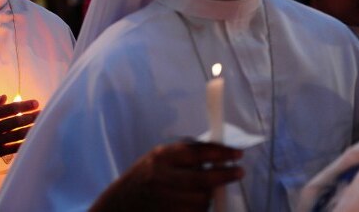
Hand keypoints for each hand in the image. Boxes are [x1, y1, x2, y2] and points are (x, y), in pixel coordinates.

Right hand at [0, 95, 39, 162]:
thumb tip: (5, 97)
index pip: (9, 109)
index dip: (25, 105)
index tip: (36, 103)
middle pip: (16, 121)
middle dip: (32, 116)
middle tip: (43, 113)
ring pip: (18, 135)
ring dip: (31, 129)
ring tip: (42, 125)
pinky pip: (14, 148)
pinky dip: (24, 143)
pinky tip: (33, 138)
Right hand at [91, 141, 243, 211]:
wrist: (120, 206)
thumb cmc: (143, 179)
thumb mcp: (157, 159)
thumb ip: (182, 156)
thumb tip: (217, 155)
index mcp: (160, 158)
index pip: (196, 152)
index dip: (220, 153)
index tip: (236, 154)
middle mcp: (162, 178)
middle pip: (204, 178)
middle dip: (225, 175)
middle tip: (238, 172)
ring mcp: (165, 200)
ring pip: (203, 199)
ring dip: (208, 196)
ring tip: (203, 192)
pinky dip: (200, 209)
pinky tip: (193, 204)